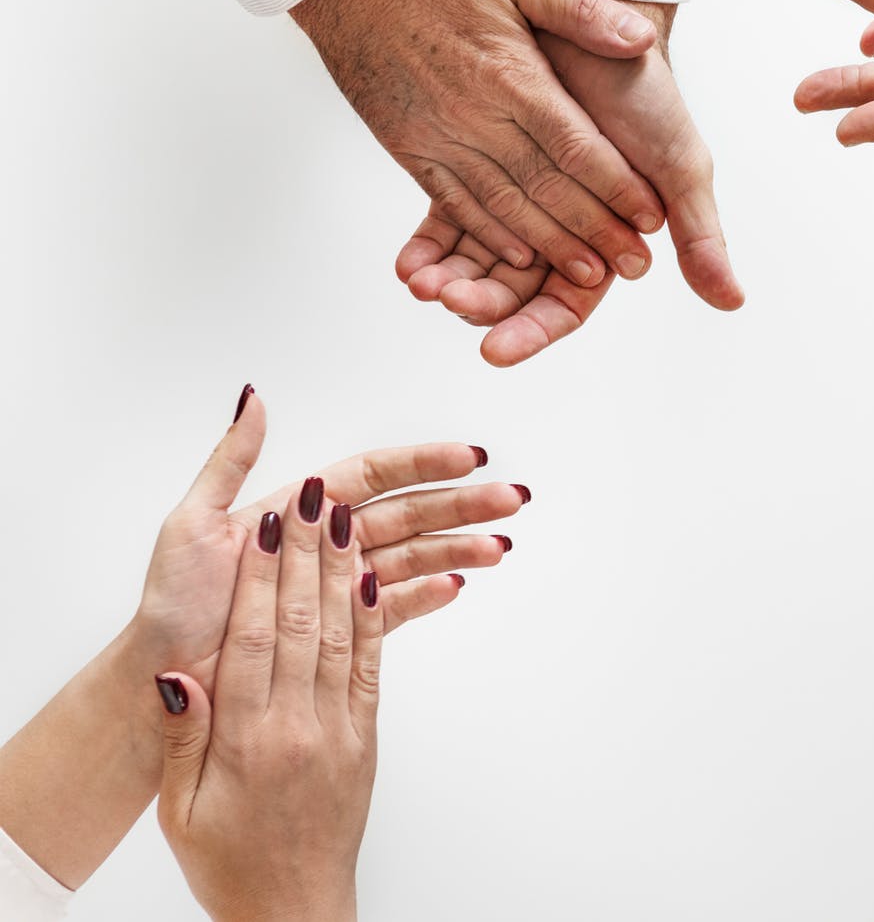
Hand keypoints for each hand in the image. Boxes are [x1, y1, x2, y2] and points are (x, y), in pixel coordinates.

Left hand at [132, 385, 526, 692]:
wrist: (162, 675)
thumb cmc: (172, 604)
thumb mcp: (190, 522)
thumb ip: (231, 459)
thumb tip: (254, 397)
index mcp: (302, 510)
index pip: (376, 475)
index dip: (425, 463)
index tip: (470, 457)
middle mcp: (326, 543)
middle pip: (408, 514)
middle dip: (463, 505)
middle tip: (512, 499)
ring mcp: (336, 585)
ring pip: (411, 557)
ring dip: (458, 549)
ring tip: (500, 547)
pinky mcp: (338, 629)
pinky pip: (392, 608)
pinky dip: (427, 596)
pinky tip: (458, 585)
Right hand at [156, 489, 381, 921]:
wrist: (294, 909)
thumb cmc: (230, 860)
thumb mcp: (183, 808)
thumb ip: (185, 736)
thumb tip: (176, 673)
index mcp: (250, 740)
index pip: (256, 639)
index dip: (263, 577)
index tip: (268, 522)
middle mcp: (301, 726)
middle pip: (305, 622)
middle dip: (309, 552)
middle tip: (314, 494)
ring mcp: (341, 729)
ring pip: (344, 633)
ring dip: (344, 569)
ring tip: (346, 515)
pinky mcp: (366, 736)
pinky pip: (372, 665)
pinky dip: (374, 616)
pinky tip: (373, 576)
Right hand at [291, 0, 666, 289]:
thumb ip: (580, 8)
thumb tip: (642, 36)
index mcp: (510, 73)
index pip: (576, 146)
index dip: (617, 187)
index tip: (653, 217)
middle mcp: (474, 114)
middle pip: (546, 188)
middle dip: (595, 232)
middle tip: (635, 266)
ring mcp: (437, 135)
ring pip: (502, 206)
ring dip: (548, 247)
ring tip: (589, 277)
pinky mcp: (407, 146)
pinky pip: (453, 202)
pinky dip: (487, 235)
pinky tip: (518, 258)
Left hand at [396, 1, 742, 364]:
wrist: (598, 23)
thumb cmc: (647, 95)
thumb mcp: (679, 166)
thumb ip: (700, 235)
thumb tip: (731, 301)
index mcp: (607, 241)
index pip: (568, 303)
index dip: (534, 330)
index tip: (496, 348)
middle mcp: (560, 230)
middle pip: (514, 290)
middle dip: (481, 302)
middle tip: (448, 300)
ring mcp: (518, 201)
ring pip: (478, 261)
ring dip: (450, 279)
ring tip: (421, 282)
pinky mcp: (481, 167)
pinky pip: (449, 219)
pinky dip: (429, 245)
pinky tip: (407, 262)